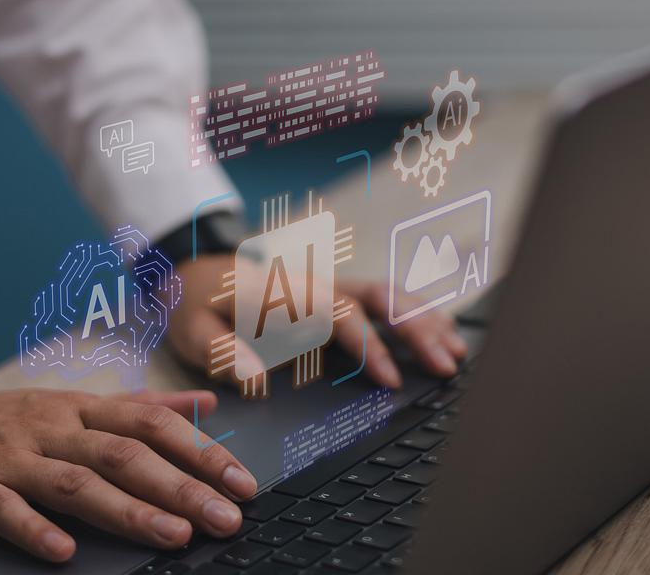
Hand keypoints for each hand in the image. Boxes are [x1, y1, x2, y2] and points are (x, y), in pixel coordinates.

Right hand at [0, 388, 255, 562]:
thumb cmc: (3, 422)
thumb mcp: (74, 406)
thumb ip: (140, 406)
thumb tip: (205, 403)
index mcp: (82, 408)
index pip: (154, 424)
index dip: (202, 451)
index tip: (242, 482)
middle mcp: (52, 426)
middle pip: (125, 454)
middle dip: (181, 486)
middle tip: (226, 517)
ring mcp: (8, 454)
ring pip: (75, 481)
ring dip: (127, 511)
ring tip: (173, 536)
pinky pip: (1, 507)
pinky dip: (33, 529)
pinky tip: (64, 553)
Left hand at [169, 255, 467, 388]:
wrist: (194, 269)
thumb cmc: (196, 303)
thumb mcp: (192, 328)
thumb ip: (221, 352)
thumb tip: (256, 379)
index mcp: (287, 292)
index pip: (340, 315)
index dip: (368, 346)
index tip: (389, 380)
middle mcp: (317, 285)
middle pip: (379, 297)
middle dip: (417, 329)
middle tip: (446, 365)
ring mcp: (331, 287)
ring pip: (390, 295)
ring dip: (425, 319)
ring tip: (457, 352)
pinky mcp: (337, 296)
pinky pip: (384, 300)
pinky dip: (416, 314)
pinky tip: (442, 333)